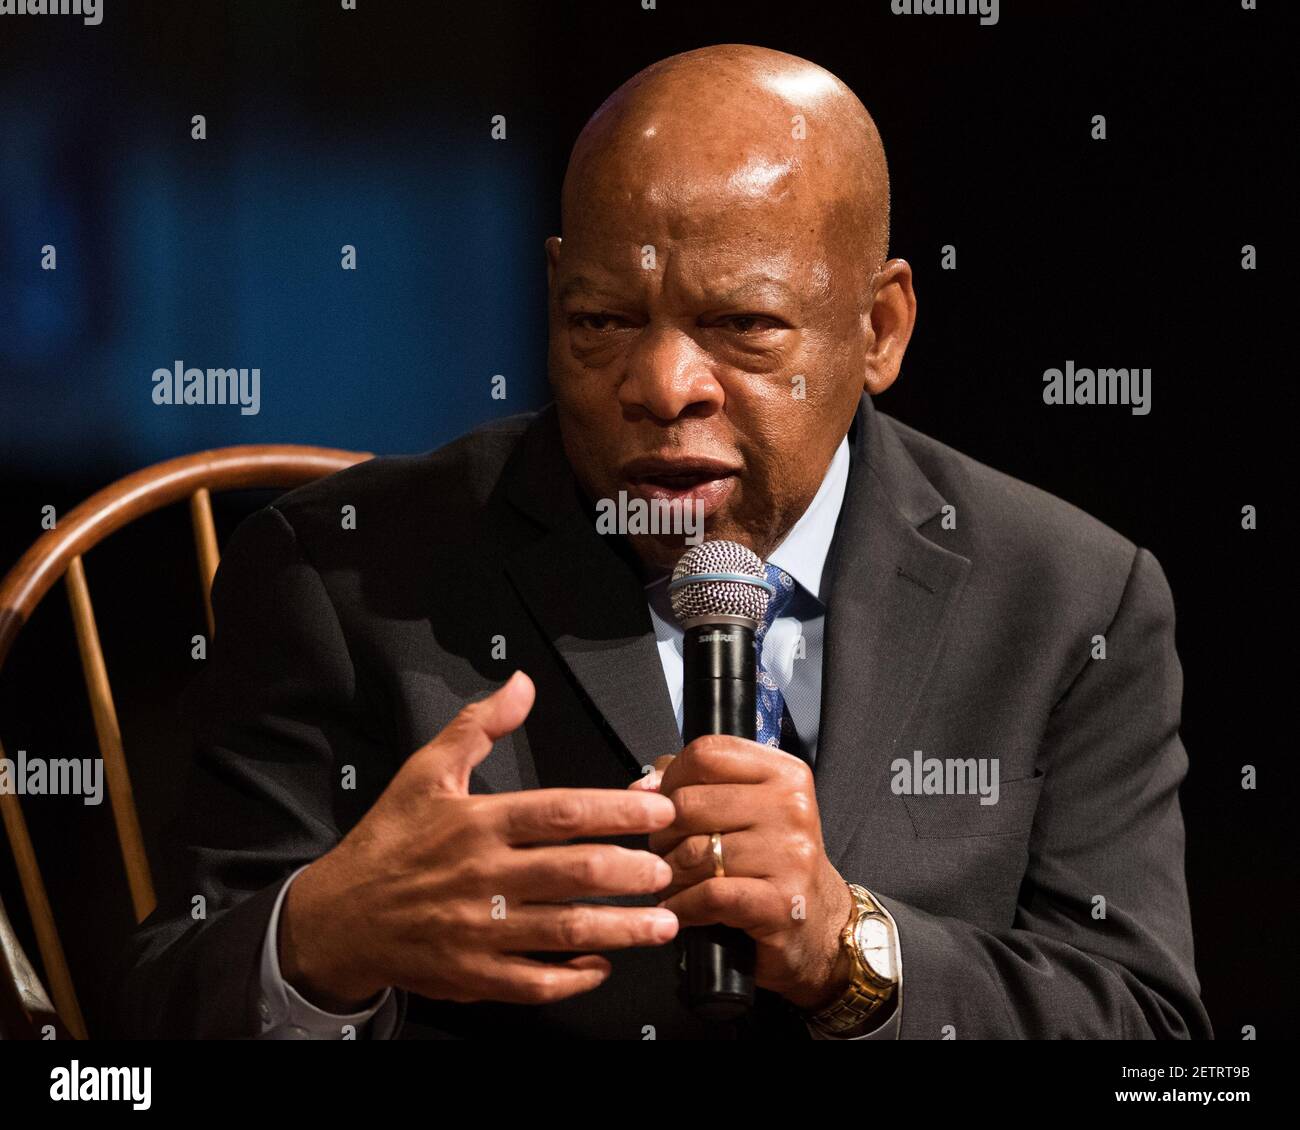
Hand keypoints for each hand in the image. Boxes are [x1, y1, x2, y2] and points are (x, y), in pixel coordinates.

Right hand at [279, 671, 679, 1010]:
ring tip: (663, 925)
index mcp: (477, 824)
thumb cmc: (388, 841)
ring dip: (620, 930)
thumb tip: (521, 684)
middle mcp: (482, 877)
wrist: (336, 917)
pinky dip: (571, 978)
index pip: (560, 813)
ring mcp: (478, 930)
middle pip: (572, 874)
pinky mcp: (471, 975)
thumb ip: (478, 727)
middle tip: (668, 869)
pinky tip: (600, 965)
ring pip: (563, 932)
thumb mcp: (425, 771)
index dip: (616, 811)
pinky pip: (532, 983)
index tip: (657, 812)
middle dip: (631, 873)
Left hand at [634, 737, 852, 1011]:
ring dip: (670, 874)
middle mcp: (792, 806)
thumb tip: (645, 786)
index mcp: (784, 773)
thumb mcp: (748, 809)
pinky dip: (683, 905)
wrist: (818, 921)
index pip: (708, 753)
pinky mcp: (782, 901)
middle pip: (690, 803)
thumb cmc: (773, 860)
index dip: (670, 777)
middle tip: (665, 852)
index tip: (662, 802)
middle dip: (663, 833)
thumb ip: (699, 785)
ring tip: (672, 882)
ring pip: (694, 852)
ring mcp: (791, 854)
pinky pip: (709, 895)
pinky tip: (680, 909)